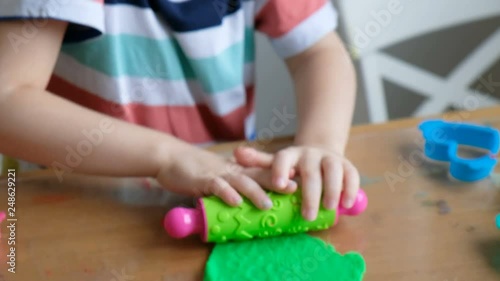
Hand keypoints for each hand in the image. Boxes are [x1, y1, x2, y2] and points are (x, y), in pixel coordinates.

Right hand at [155, 145, 296, 208]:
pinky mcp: (203, 179)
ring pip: (241, 182)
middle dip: (277, 182)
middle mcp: (231, 170)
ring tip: (268, 204)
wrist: (170, 157)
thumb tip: (243, 203)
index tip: (298, 181)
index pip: (262, 171)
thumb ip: (230, 187)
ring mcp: (218, 173)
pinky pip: (217, 187)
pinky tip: (235, 202)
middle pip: (258, 174)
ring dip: (256, 192)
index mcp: (236, 169)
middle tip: (296, 189)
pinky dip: (227, 194)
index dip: (280, 175)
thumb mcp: (217, 176)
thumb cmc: (194, 169)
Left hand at [234, 146, 359, 220]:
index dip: (281, 170)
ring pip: (333, 171)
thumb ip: (259, 162)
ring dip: (332, 190)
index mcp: (291, 155)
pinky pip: (352, 175)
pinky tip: (347, 204)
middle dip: (310, 194)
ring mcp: (330, 159)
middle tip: (306, 216)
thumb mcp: (275, 163)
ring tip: (328, 208)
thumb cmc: (293, 165)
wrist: (320, 153)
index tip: (279, 185)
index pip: (283, 158)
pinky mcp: (347, 165)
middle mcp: (311, 155)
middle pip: (310, 172)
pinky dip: (351, 189)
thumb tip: (237, 154)